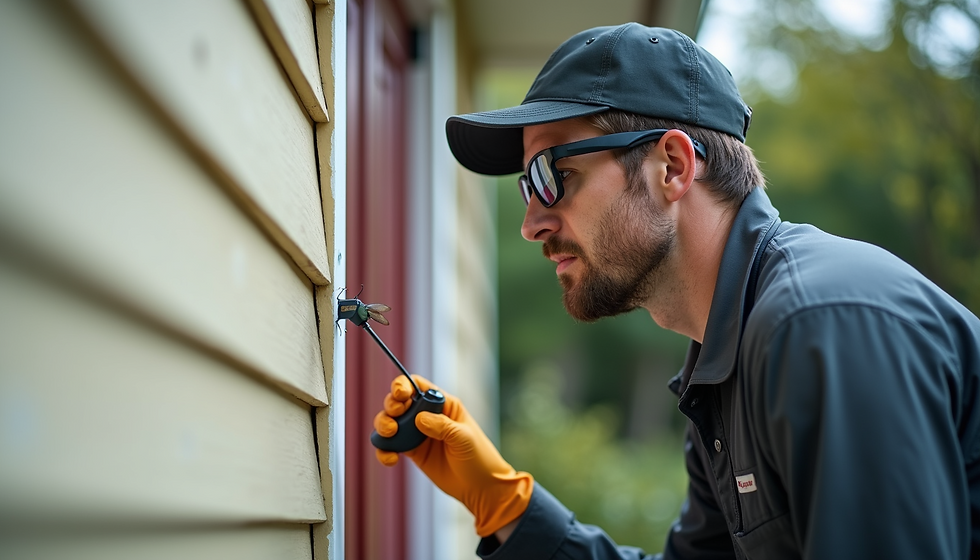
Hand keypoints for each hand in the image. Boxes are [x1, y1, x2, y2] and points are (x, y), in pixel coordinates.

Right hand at [374, 375, 532, 536]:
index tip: (400, 395)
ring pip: (391, 422)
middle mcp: (428, 415)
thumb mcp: (464, 438)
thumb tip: (418, 419)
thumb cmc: (479, 457)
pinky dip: (384, 450)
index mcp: (443, 404)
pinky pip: (391, 446)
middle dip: (391, 406)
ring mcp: (418, 434)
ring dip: (383, 425)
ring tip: (390, 436)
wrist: (480, 488)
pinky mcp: (412, 452)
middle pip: (399, 402)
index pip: (418, 386)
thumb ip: (442, 426)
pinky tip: (391, 459)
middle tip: (395, 419)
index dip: (404, 385)